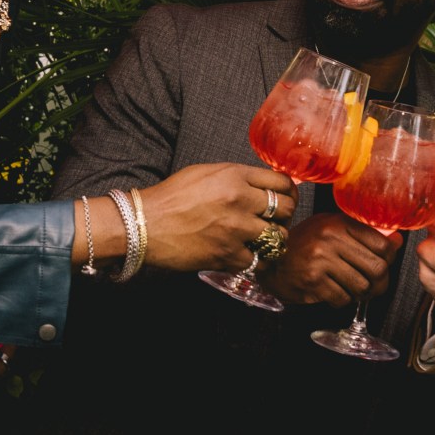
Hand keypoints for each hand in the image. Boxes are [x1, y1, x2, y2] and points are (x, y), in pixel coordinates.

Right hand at [136, 162, 296, 273]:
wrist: (145, 224)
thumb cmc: (171, 197)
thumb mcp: (205, 173)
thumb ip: (236, 177)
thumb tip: (262, 184)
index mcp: (235, 176)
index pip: (282, 182)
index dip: (289, 192)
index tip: (287, 198)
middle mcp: (240, 200)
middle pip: (286, 209)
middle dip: (285, 216)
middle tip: (276, 221)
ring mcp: (236, 229)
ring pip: (277, 237)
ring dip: (273, 240)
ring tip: (264, 240)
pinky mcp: (228, 254)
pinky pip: (259, 261)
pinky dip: (257, 261)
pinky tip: (249, 256)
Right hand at [260, 213, 398, 306]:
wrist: (269, 259)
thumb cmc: (304, 244)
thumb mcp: (332, 230)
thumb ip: (363, 235)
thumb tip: (397, 241)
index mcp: (339, 223)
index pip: (382, 244)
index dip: (389, 259)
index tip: (384, 263)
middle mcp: (330, 239)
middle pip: (376, 268)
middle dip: (380, 282)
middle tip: (374, 286)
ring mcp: (321, 260)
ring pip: (361, 286)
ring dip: (361, 294)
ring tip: (354, 290)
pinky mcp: (313, 281)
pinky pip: (342, 298)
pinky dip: (342, 300)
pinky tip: (335, 292)